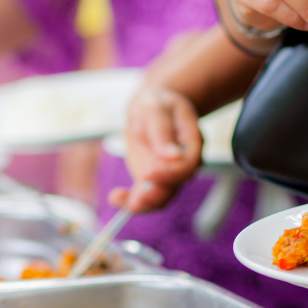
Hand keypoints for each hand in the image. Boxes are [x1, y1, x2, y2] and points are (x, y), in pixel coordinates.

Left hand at [109, 87, 202, 212]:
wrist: (151, 108)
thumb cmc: (155, 104)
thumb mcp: (155, 108)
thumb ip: (163, 130)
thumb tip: (172, 156)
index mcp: (192, 143)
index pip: (188, 165)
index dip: (170, 174)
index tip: (148, 174)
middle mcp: (184, 162)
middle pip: (175, 186)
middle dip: (154, 195)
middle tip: (135, 201)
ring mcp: (169, 173)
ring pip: (161, 196)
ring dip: (142, 203)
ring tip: (119, 199)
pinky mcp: (153, 179)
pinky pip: (145, 196)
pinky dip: (129, 200)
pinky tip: (115, 198)